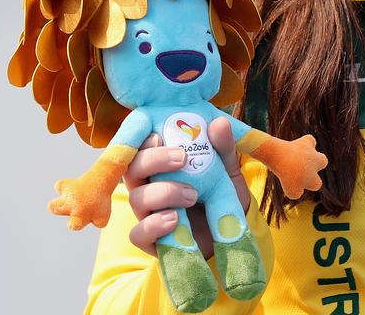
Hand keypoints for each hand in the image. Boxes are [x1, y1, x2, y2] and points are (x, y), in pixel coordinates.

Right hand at [124, 119, 249, 258]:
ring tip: (192, 195)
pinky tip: (175, 219)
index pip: (140, 147)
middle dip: (153, 160)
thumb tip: (219, 123)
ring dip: (163, 193)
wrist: (233, 234)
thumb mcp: (228, 169)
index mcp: (160, 165)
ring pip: (136, 198)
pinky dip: (154, 225)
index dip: (142, 140)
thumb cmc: (222, 195)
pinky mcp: (151, 240)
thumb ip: (222, 148)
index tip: (158, 135)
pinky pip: (138, 234)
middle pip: (131, 169)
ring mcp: (147, 214)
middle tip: (182, 158)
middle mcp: (148, 186)